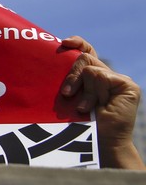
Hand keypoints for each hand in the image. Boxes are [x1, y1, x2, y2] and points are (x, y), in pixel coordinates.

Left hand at [59, 36, 143, 169]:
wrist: (96, 142)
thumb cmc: (79, 122)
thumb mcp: (71, 95)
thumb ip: (71, 79)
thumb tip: (55, 60)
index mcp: (94, 76)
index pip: (87, 51)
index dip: (78, 43)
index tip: (64, 42)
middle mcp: (107, 75)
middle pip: (84, 58)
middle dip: (72, 76)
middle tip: (67, 94)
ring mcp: (119, 80)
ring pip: (90, 69)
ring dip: (83, 91)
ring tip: (82, 108)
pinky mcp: (127, 85)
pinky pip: (100, 76)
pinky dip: (92, 93)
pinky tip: (94, 107)